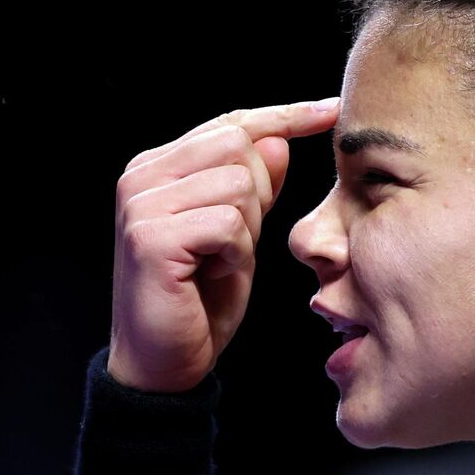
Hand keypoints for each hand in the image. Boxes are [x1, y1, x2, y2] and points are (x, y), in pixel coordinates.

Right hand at [106, 98, 339, 391]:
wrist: (163, 364)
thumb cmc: (201, 299)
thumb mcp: (240, 235)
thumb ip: (256, 187)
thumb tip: (278, 141)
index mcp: (159, 167)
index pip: (231, 123)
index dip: (285, 116)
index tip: (333, 111)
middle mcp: (141, 176)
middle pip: (239, 145)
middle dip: (259, 194)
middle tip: (236, 242)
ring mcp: (141, 204)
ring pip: (238, 184)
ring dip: (248, 230)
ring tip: (220, 261)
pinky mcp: (150, 237)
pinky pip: (228, 224)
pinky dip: (236, 254)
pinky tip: (213, 274)